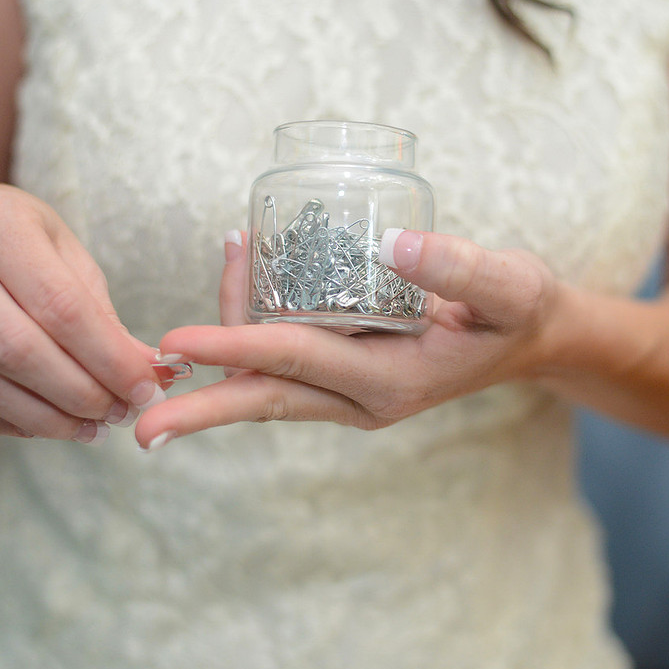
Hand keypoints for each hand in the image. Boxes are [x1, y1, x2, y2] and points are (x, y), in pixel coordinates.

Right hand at [0, 184, 171, 441]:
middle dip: (78, 393)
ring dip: (45, 417)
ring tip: (91, 427)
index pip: (58, 305)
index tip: (146, 388)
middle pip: (16, 348)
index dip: (107, 356)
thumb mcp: (64, 254)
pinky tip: (50, 425)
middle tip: (120, 413)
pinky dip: (9, 420)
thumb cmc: (18, 242)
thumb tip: (151, 375)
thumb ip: (102, 315)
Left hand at [134, 229, 557, 448]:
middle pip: (265, 398)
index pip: (296, 362)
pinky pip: (284, 359)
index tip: (174, 343)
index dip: (234, 347)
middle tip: (138, 427)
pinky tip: (244, 267)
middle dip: (201, 409)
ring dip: (222, 348)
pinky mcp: (346, 375)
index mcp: (390, 381)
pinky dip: (252, 326)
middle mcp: (360, 398)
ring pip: (268, 377)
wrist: (530, 340)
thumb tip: (395, 241)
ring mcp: (350, 392)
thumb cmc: (518, 311)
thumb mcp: (507, 286)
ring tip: (206, 284)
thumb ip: (459, 267)